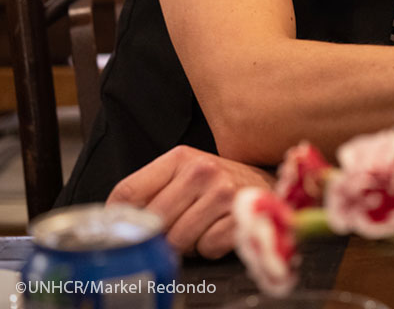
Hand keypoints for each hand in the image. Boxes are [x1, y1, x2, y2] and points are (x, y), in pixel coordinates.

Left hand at [107, 146, 274, 258]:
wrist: (268, 187)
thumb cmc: (221, 185)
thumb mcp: (185, 174)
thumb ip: (151, 191)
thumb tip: (114, 222)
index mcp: (181, 157)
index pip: (128, 192)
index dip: (121, 218)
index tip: (125, 230)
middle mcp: (203, 170)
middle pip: (153, 221)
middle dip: (160, 234)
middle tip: (174, 229)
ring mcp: (224, 193)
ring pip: (178, 238)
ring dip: (186, 243)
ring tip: (200, 229)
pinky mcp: (241, 215)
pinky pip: (207, 247)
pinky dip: (210, 247)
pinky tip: (218, 231)